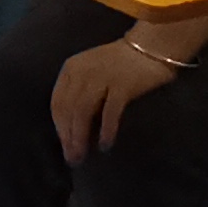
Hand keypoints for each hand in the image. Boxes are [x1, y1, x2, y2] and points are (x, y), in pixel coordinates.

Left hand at [50, 23, 205, 156]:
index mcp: (71, 68)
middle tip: (73, 159)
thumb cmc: (119, 63)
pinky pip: (109, 112)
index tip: (64, 145)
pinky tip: (105, 145)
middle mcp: (82, 72)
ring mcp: (102, 77)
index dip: (59, 127)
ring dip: (80, 137)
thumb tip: (71, 127)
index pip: (57, 102)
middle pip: (68, 109)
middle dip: (67, 137)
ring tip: (82, 156)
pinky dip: (106, 130)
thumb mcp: (90, 71)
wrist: (150, 47)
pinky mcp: (122, 85)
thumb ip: (79, 91)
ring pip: (82, 112)